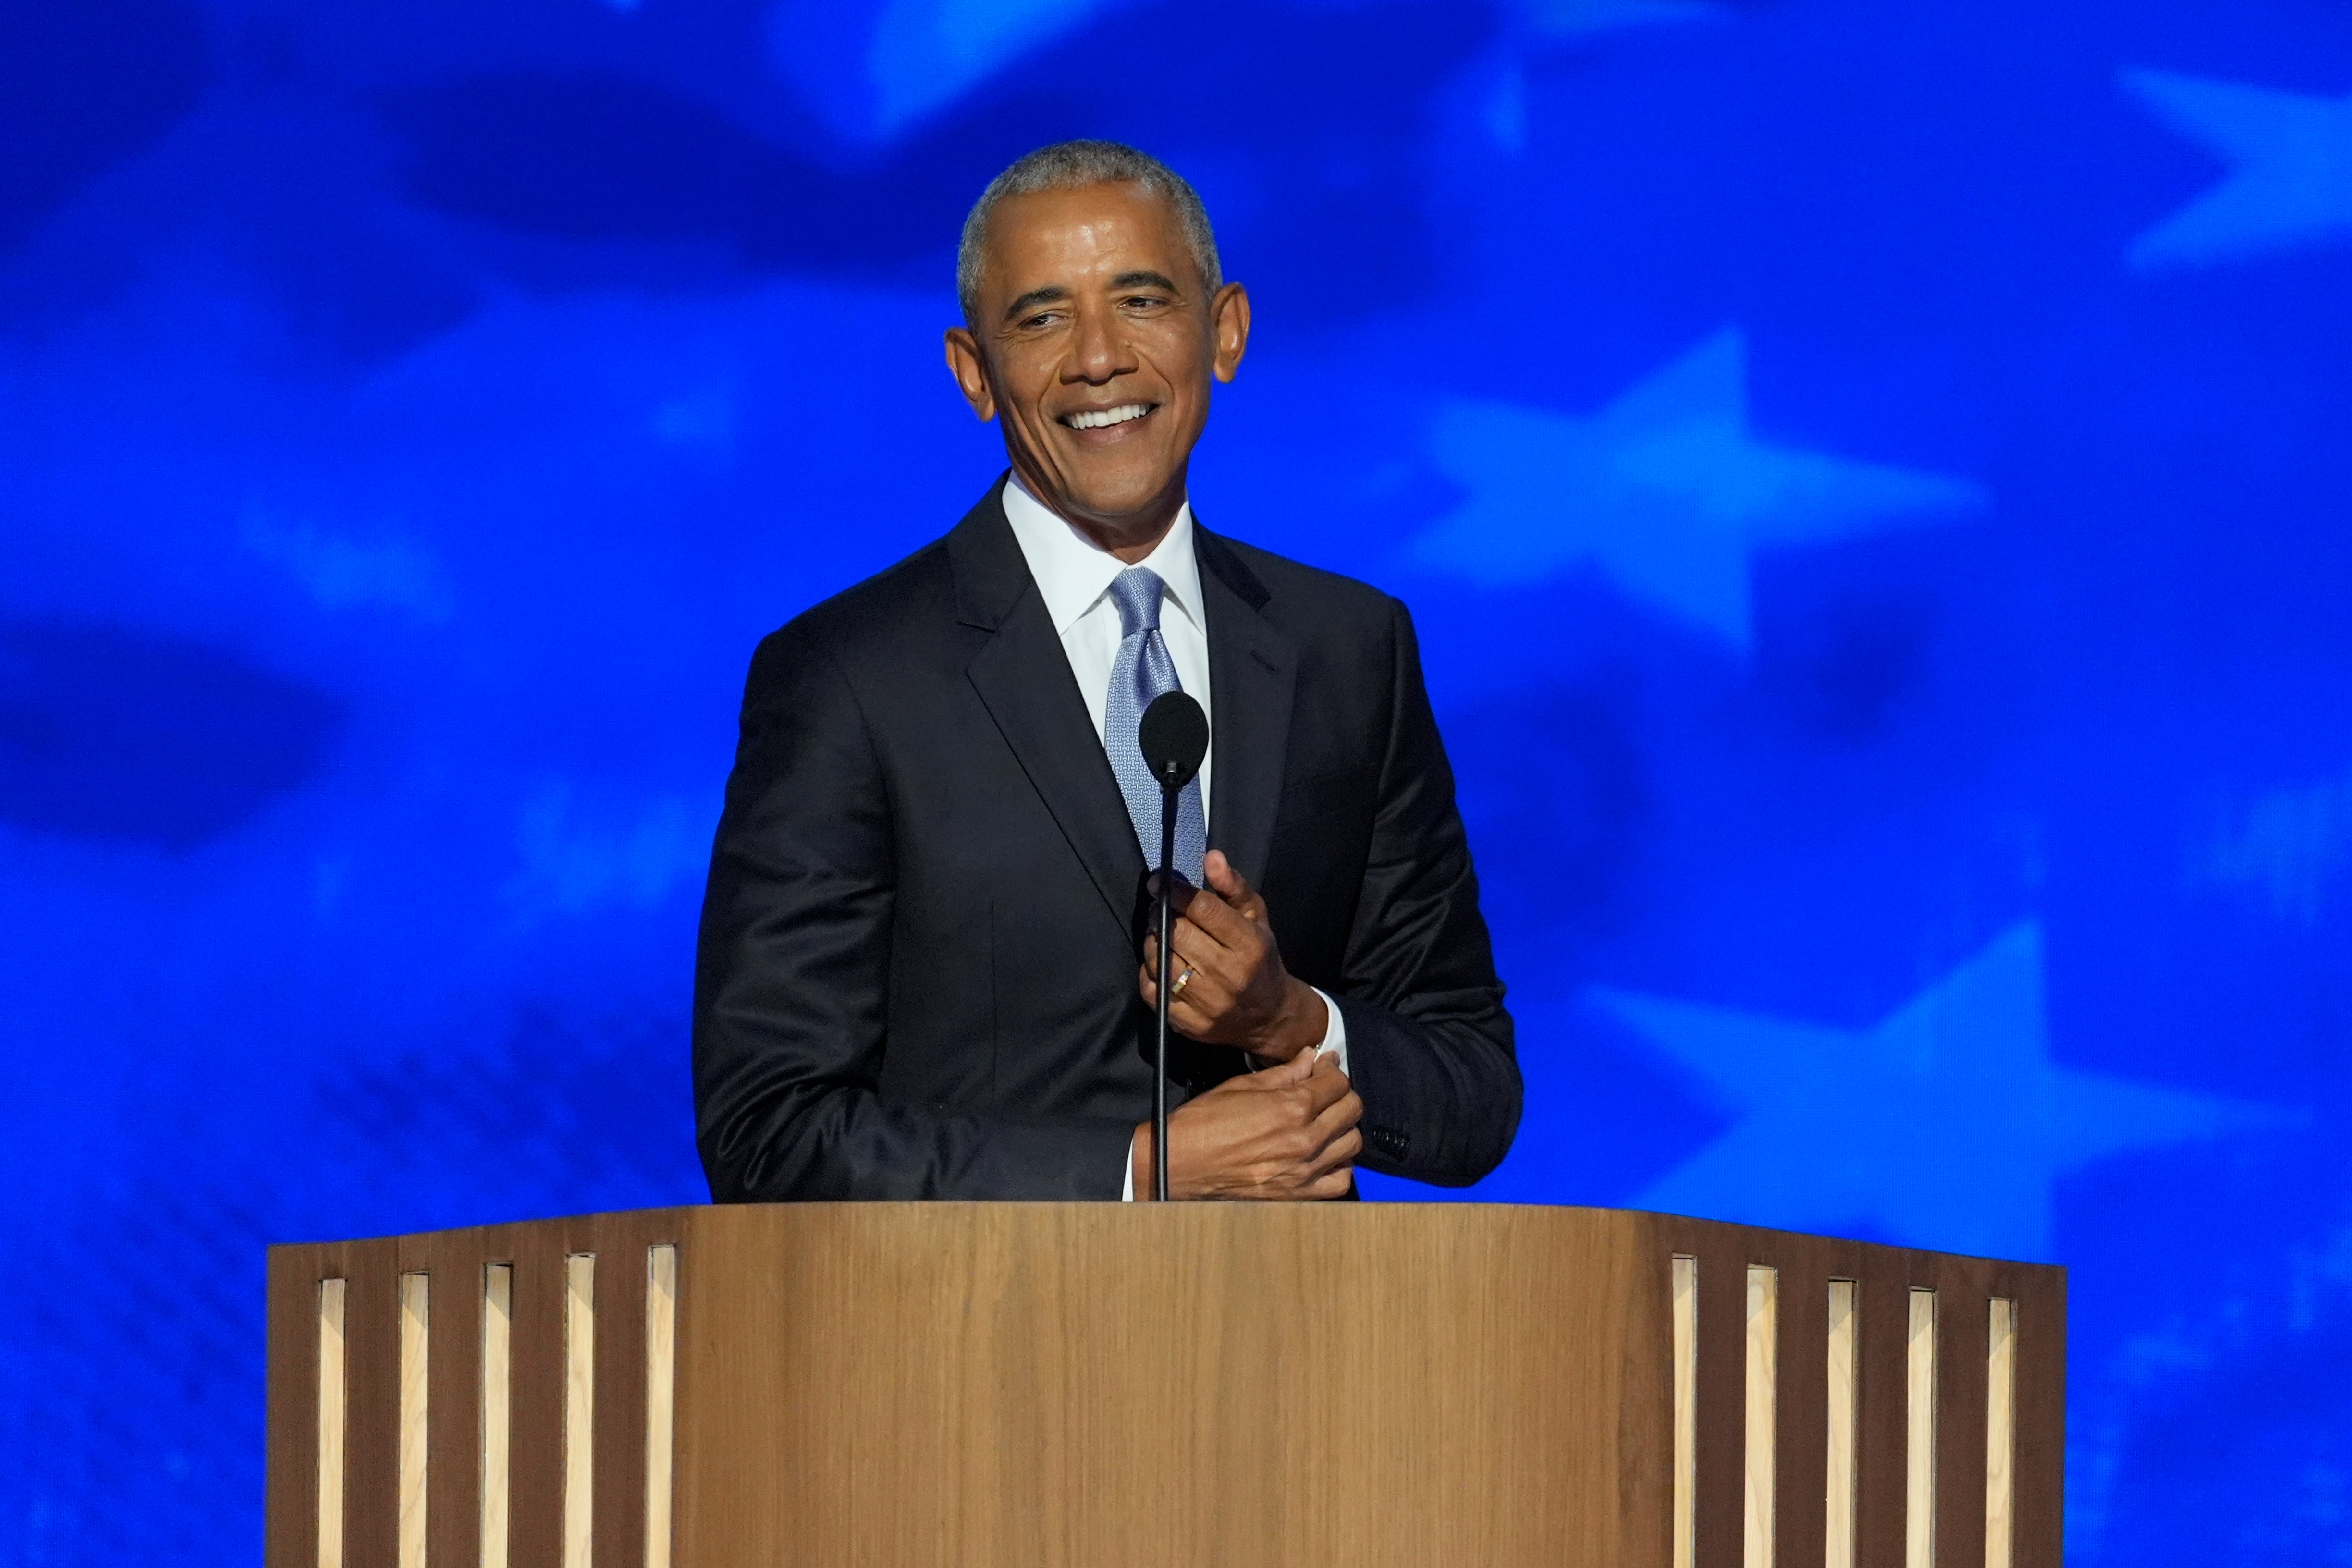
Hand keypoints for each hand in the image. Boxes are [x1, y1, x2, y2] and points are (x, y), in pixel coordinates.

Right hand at [1130, 1049, 1361, 1199]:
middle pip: (1352, 1109)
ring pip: (1352, 1143)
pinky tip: (1325, 1155)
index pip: (1338, 1082)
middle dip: (1342, 1094)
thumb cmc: (1204, 1123)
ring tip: (1325, 1122)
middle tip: (1325, 1091)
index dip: (1333, 1069)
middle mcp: (1306, 1138)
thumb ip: (1284, 1073)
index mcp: (1292, 1106)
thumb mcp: (1242, 1087)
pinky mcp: (1298, 1194)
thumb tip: (1310, 1057)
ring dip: (1343, 1128)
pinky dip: (1339, 1166)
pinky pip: (1340, 1181)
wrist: (1179, 1164)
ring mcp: (1305, 1170)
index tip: (1324, 1067)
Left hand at [1139, 850, 1327, 1061]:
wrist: (1269, 1016)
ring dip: (1153, 941)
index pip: (1203, 910)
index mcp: (1249, 944)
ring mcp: (1208, 1003)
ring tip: (1161, 934)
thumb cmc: (1259, 958)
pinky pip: (1152, 990)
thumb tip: (1211, 857)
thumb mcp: (1256, 917)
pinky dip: (1149, 972)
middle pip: (1177, 934)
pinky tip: (1161, 963)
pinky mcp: (1189, 1024)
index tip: (1160, 881)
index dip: (1176, 891)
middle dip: (1161, 914)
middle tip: (1160, 908)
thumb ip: (1233, 886)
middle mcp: (1229, 975)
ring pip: (1160, 960)